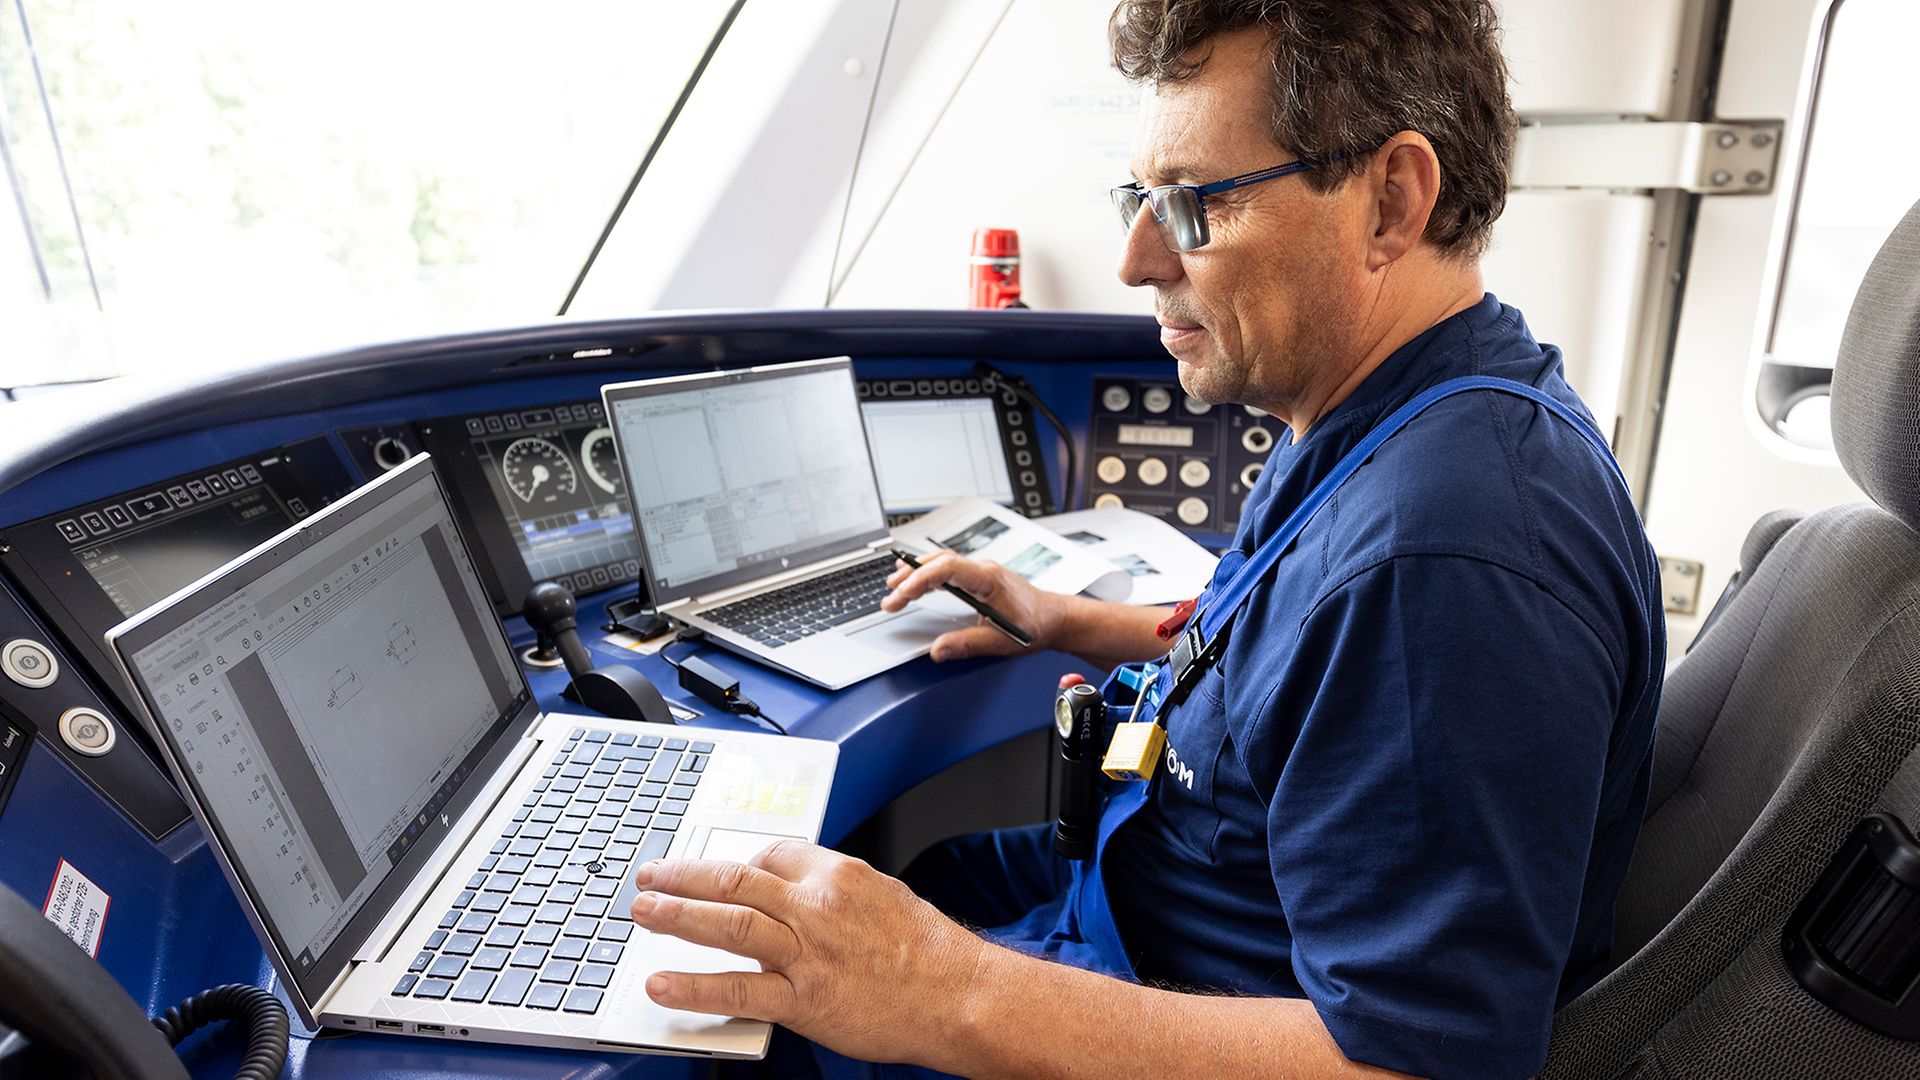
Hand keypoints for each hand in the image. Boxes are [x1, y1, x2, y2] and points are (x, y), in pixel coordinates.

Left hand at [630, 842, 987, 1065]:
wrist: (958, 995)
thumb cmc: (930, 951)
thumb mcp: (883, 896)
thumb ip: (835, 892)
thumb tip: (797, 893)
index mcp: (837, 874)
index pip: (771, 854)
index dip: (736, 864)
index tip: (716, 875)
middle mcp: (816, 906)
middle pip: (735, 879)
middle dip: (684, 875)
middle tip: (651, 876)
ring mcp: (807, 953)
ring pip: (729, 923)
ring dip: (678, 915)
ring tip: (643, 912)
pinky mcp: (805, 999)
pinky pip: (739, 988)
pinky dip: (694, 985)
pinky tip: (663, 982)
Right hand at [881, 551, 1069, 660]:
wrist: (1056, 619)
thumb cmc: (1036, 626)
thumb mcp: (1001, 641)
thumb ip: (968, 645)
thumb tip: (938, 650)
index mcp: (989, 579)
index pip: (947, 568)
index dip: (921, 579)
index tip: (902, 595)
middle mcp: (984, 570)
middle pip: (939, 562)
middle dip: (911, 577)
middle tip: (890, 597)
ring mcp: (982, 572)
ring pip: (943, 562)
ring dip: (917, 572)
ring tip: (894, 586)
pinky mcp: (981, 578)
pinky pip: (949, 568)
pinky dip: (929, 574)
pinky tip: (917, 582)